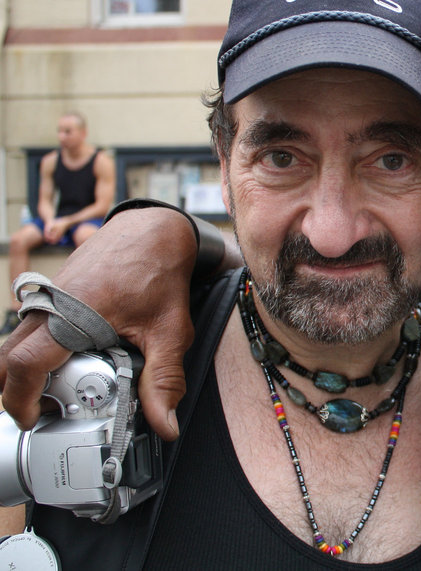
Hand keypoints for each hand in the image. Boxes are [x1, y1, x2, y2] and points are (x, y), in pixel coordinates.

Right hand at [0, 208, 199, 440]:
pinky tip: (64, 364)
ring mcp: (46, 295)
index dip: (20, 398)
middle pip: (6, 356)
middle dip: (13, 391)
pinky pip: (29, 326)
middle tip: (40, 413)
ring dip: (24, 371)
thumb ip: (165, 379)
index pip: (23, 363)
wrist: (154, 231)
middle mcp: (49, 303)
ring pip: (15, 341)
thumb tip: (164, 424)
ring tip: (54, 393)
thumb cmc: (160, 272)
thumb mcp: (170, 331)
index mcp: (72, 312)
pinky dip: (35, 350)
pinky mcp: (51, 293)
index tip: (33, 419)